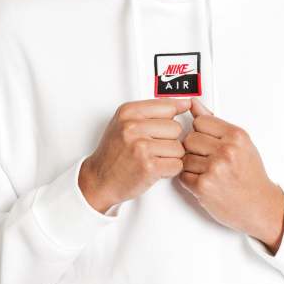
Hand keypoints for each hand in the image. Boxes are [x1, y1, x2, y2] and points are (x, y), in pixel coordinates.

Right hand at [79, 98, 190, 212]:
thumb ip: (152, 111)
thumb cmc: (113, 153)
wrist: (99, 180)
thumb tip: (184, 103)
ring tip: (153, 158)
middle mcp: (133, 127)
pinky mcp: (149, 167)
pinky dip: (170, 170)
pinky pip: (177, 165)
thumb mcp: (124, 122)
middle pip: (176, 128)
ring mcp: (141, 147)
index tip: (165, 127)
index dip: (170, 119)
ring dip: (170, 156)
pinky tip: (155, 168)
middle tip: (153, 147)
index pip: (168, 107)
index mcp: (128, 112)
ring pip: (178, 148)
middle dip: (169, 140)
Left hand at [178, 98, 283, 251]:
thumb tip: (194, 104)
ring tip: (208, 171)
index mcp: (236, 136)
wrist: (260, 205)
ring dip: (191, 165)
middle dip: (194, 148)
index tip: (209, 141)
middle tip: (208, 158)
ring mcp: (214, 169)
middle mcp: (226, 151)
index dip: (201, 132)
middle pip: (189, 139)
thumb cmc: (251, 174)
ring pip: (184, 157)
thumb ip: (214, 122)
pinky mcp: (203, 187)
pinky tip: (205, 181)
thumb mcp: (240, 142)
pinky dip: (190, 180)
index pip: (200, 121)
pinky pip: (182, 176)